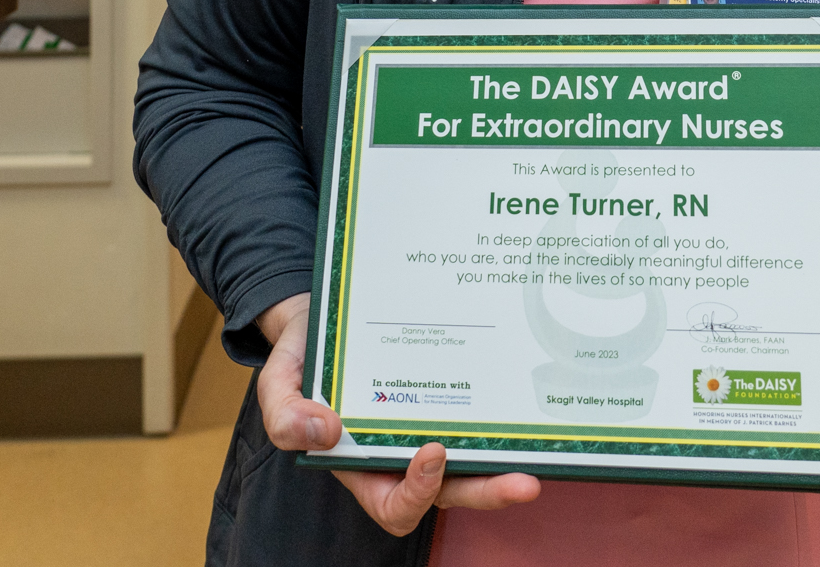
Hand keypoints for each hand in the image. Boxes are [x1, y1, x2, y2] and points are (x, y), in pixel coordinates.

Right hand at [256, 293, 540, 534]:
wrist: (325, 312)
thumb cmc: (303, 355)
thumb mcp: (278, 384)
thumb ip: (285, 415)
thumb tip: (321, 433)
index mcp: (362, 466)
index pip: (395, 506)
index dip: (417, 492)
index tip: (432, 450)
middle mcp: (403, 455)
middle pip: (451, 493)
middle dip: (489, 492)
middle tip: (524, 483)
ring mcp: (431, 425)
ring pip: (475, 460)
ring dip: (507, 462)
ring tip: (541, 452)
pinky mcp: (451, 395)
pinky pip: (479, 415)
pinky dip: (503, 417)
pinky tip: (524, 397)